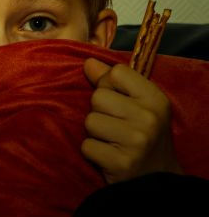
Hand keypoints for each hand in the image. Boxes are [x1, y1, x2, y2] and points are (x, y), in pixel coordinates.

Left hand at [81, 58, 182, 183]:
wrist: (156, 180)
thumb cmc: (143, 136)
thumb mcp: (138, 105)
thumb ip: (113, 82)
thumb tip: (89, 62)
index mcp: (155, 99)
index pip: (116, 72)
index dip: (110, 85)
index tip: (120, 102)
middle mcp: (149, 118)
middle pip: (98, 97)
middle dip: (100, 111)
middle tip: (116, 126)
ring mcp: (136, 141)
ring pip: (90, 121)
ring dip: (95, 133)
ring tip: (112, 141)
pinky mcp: (121, 163)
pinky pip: (86, 145)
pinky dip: (93, 152)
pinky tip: (108, 156)